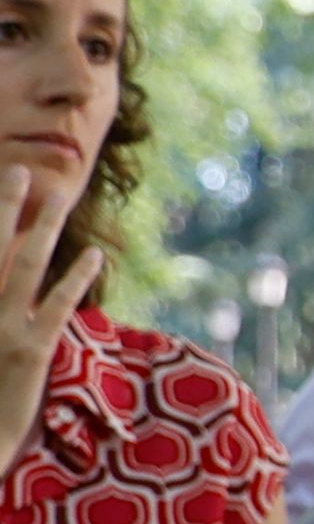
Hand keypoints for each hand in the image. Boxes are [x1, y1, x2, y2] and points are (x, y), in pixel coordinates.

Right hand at [0, 165, 102, 473]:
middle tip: (22, 171)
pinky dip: (76, 279)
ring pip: (24, 265)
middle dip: (5, 207)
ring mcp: (1, 328)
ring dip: (42, 227)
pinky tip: (94, 255)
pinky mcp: (32, 352)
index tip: (7, 187)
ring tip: (57, 194)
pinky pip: (58, 306)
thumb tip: (16, 286)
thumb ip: (4, 313)